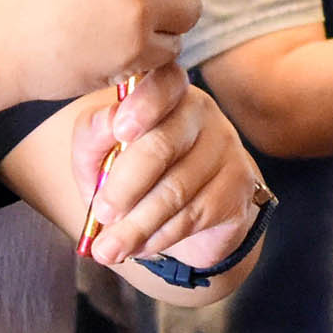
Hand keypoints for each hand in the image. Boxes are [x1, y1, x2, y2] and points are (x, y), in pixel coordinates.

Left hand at [84, 67, 265, 277]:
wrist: (189, 210)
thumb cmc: (136, 173)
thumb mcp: (102, 154)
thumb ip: (94, 137)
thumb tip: (105, 125)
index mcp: (164, 92)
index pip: (162, 83)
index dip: (143, 104)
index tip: (120, 130)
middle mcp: (200, 111)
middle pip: (162, 145)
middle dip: (125, 186)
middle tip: (101, 214)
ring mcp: (225, 147)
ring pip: (176, 190)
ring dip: (137, 225)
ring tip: (108, 249)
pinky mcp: (239, 185)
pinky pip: (193, 215)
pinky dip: (160, 237)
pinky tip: (140, 248)